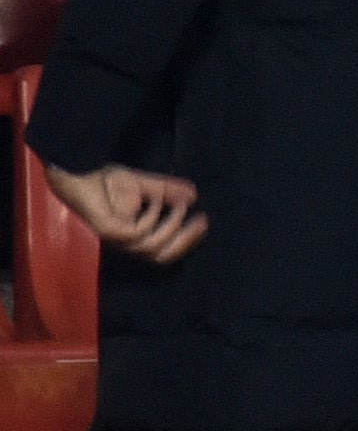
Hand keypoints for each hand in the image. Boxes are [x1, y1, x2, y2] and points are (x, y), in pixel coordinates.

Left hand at [48, 164, 201, 263]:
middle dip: (185, 240)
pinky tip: (155, 199)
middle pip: (161, 256)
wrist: (80, 173)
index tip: (204, 220)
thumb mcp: (146, 185)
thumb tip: (194, 196)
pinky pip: (138, 232)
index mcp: (133, 236)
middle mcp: (125, 242)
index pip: (164, 251)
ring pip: (151, 246)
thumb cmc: (106, 181)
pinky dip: (152, 216)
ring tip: (181, 206)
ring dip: (171, 225)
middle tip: (202, 221)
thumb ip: (168, 192)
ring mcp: (115, 238)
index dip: (186, 240)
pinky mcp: (108, 231)